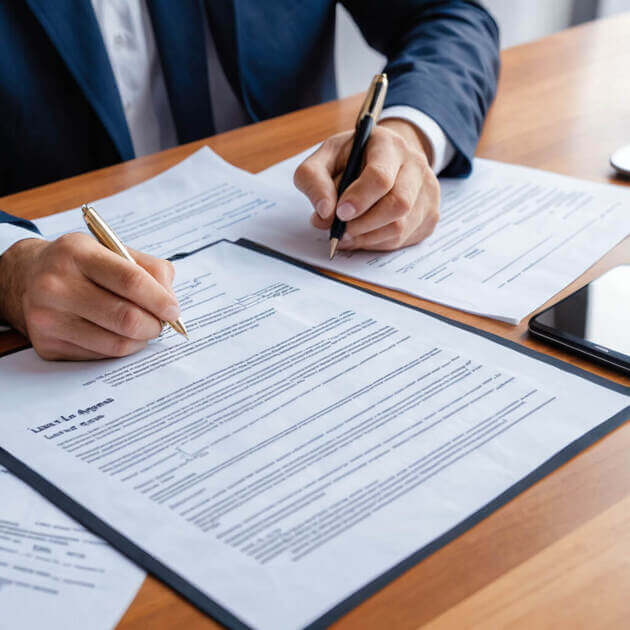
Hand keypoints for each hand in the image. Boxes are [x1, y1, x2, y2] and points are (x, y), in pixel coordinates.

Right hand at [0, 234, 180, 359]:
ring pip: (117, 344)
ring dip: (140, 340)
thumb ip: (151, 270)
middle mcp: (56, 286)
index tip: (173, 310)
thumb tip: (171, 305)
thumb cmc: (83, 264)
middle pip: (126, 318)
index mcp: (77, 253)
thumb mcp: (113, 250)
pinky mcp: (48, 345)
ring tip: (141, 328)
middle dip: (154, 325)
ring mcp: (48, 318)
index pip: (131, 281)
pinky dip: (118, 349)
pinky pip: (100, 356)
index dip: (160, 300)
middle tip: (160, 323)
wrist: (27, 277)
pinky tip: (116, 334)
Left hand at [294, 119, 439, 250]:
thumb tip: (324, 214)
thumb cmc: (351, 159)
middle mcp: (415, 164)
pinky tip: (364, 234)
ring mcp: (427, 190)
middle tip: (341, 231)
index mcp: (388, 145)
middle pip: (398, 204)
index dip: (359, 200)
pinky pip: (405, 238)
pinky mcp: (430, 213)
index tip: (340, 213)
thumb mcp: (325, 157)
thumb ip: (314, 180)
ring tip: (348, 234)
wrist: (383, 158)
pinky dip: (379, 243)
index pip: (380, 177)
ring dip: (368, 238)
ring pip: (401, 227)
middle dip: (364, 224)